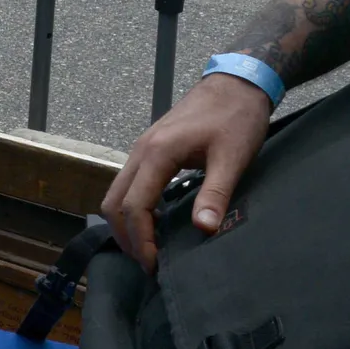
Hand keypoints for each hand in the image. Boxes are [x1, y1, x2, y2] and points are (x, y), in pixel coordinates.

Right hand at [101, 73, 272, 272]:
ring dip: (125, 223)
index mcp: (157, 154)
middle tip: (148, 264)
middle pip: (113, 203)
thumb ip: (215, 193)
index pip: (134, 207)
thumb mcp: (232, 158)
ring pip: (115, 193)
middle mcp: (140, 151)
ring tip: (148, 248)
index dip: (141, 241)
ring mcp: (141, 148)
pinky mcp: (149, 149)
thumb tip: (204, 231)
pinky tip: (154, 222)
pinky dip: (131, 208)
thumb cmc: (236, 118)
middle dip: (126, 237)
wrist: (236, 83)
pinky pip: (127, 184)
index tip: (156, 266)